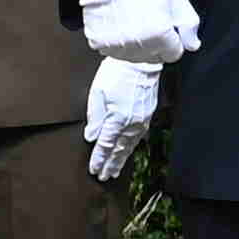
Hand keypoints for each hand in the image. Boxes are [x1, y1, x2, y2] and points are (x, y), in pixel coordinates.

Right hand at [72, 0, 204, 66]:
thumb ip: (189, 24)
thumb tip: (192, 46)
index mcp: (158, 34)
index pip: (174, 54)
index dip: (174, 41)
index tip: (167, 28)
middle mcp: (137, 44)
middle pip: (155, 58)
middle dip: (157, 44)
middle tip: (150, 21)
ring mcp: (116, 45)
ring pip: (136, 57)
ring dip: (139, 45)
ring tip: (134, 22)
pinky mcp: (100, 43)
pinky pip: (116, 52)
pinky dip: (120, 43)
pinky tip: (121, 26)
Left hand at [81, 58, 161, 181]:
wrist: (140, 61)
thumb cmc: (116, 74)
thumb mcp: (97, 93)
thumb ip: (94, 118)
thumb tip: (91, 137)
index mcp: (117, 118)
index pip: (105, 145)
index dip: (99, 159)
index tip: (94, 170)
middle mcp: (131, 123)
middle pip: (119, 150)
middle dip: (110, 164)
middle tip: (104, 177)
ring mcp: (141, 120)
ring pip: (130, 146)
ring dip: (121, 159)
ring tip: (115, 171)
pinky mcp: (147, 116)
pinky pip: (137, 137)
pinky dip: (131, 147)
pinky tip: (127, 152)